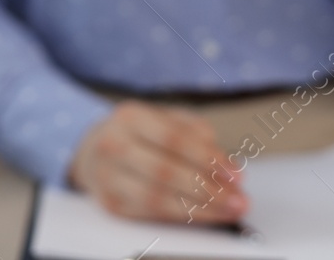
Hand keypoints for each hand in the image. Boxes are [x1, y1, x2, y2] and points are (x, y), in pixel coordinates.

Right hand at [68, 100, 245, 224]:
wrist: (94, 150)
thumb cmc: (140, 134)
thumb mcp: (165, 119)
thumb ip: (197, 134)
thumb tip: (227, 165)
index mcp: (130, 116)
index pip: (174, 139)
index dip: (208, 158)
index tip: (236, 175)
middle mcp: (113, 144)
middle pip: (165, 171)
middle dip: (208, 189)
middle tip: (238, 200)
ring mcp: (108, 176)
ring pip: (158, 198)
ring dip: (200, 208)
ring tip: (229, 211)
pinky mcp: (110, 203)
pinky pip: (151, 213)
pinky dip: (183, 216)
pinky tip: (206, 215)